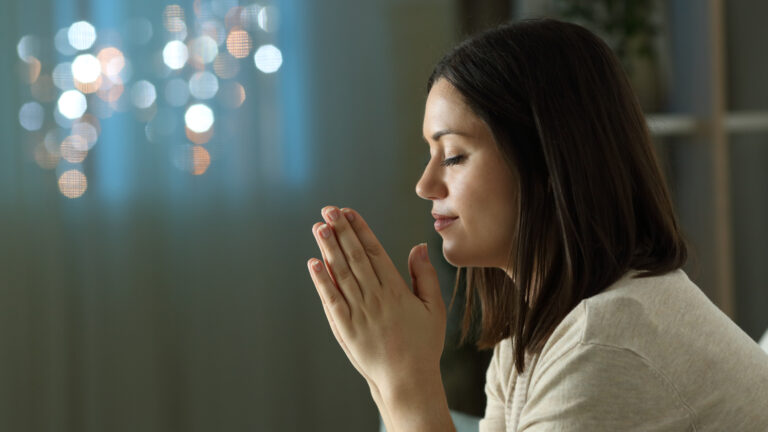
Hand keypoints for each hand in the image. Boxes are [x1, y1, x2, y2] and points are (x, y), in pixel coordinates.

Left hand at [307, 206, 446, 392]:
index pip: (374, 251)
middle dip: (341, 231)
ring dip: (328, 249)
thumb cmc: (424, 344)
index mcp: (396, 290)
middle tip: (328, 210)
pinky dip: (321, 281)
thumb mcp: (434, 308)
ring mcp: (359, 313)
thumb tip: (419, 246)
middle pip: (354, 257)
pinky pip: (331, 300)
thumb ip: (425, 276)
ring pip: (341, 274)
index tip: (349, 212)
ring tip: (319, 227)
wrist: (408, 380)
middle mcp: (375, 297)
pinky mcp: (346, 329)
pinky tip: (313, 264)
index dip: (360, 230)